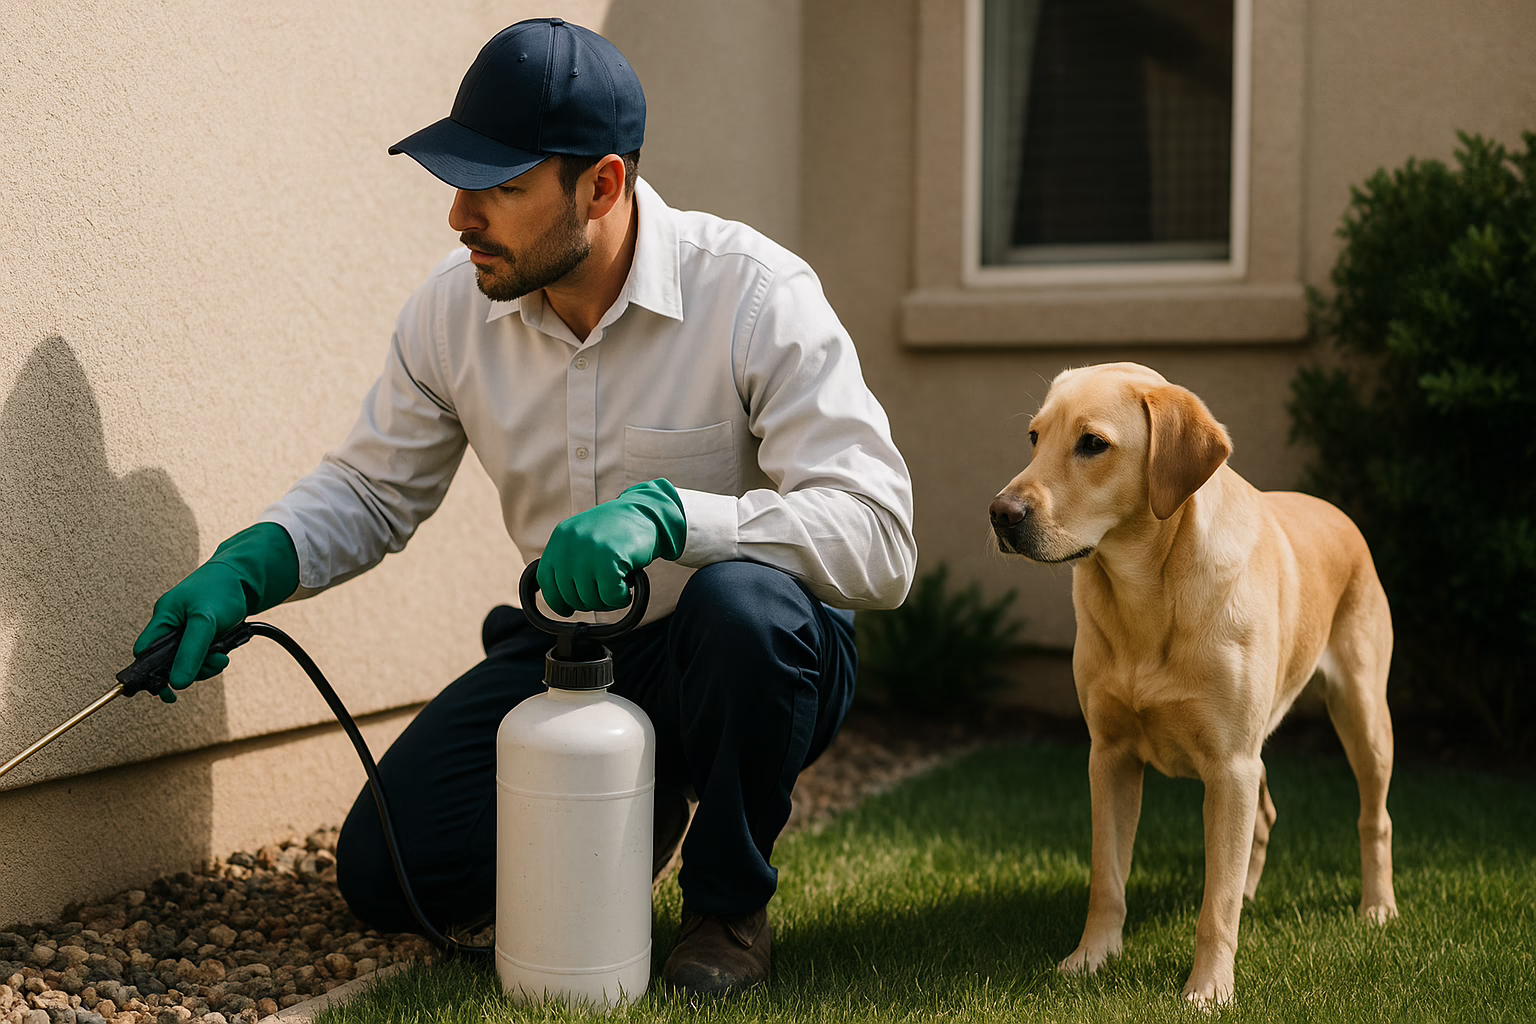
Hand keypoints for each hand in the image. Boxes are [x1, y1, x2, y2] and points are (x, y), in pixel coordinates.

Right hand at [134, 522, 299, 700]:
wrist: (244, 578)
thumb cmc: (221, 590)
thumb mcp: (205, 622)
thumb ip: (191, 652)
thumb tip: (177, 682)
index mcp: (163, 618)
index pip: (144, 653)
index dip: (150, 673)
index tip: (164, 690)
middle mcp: (171, 627)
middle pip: (167, 663)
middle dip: (188, 670)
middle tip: (207, 667)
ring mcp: (186, 633)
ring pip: (187, 663)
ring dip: (205, 666)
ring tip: (220, 658)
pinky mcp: (201, 637)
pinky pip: (201, 658)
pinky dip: (213, 660)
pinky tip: (223, 653)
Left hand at [538, 479, 685, 614]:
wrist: (646, 513)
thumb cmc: (617, 532)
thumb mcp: (583, 538)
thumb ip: (568, 560)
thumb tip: (558, 599)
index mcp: (561, 538)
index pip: (546, 580)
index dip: (557, 600)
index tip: (567, 609)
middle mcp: (570, 544)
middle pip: (569, 595)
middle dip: (589, 601)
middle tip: (605, 592)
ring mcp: (589, 551)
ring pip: (589, 599)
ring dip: (606, 601)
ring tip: (618, 585)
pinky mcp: (610, 560)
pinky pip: (610, 597)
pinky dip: (621, 598)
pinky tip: (627, 587)